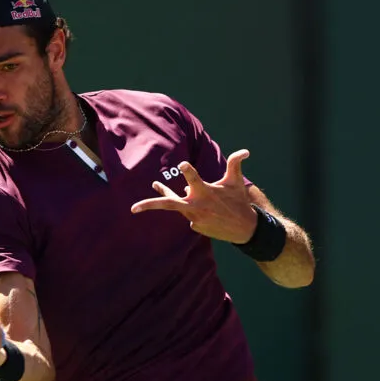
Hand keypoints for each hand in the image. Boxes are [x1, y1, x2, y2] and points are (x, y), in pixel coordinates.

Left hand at [130, 149, 257, 243]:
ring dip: (166, 193)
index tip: (181, 164)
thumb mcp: (236, 182)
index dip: (187, 171)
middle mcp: (196, 206)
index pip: (193, 179)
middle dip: (150, 205)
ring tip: (155, 183)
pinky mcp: (195, 226)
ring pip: (176, 203)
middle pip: (169, 204)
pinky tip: (207, 208)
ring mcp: (194, 218)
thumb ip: (235, 164)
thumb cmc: (238, 201)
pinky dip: (194, 207)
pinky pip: (190, 213)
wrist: (244, 229)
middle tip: (133, 208)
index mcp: (205, 192)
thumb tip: (246, 151)